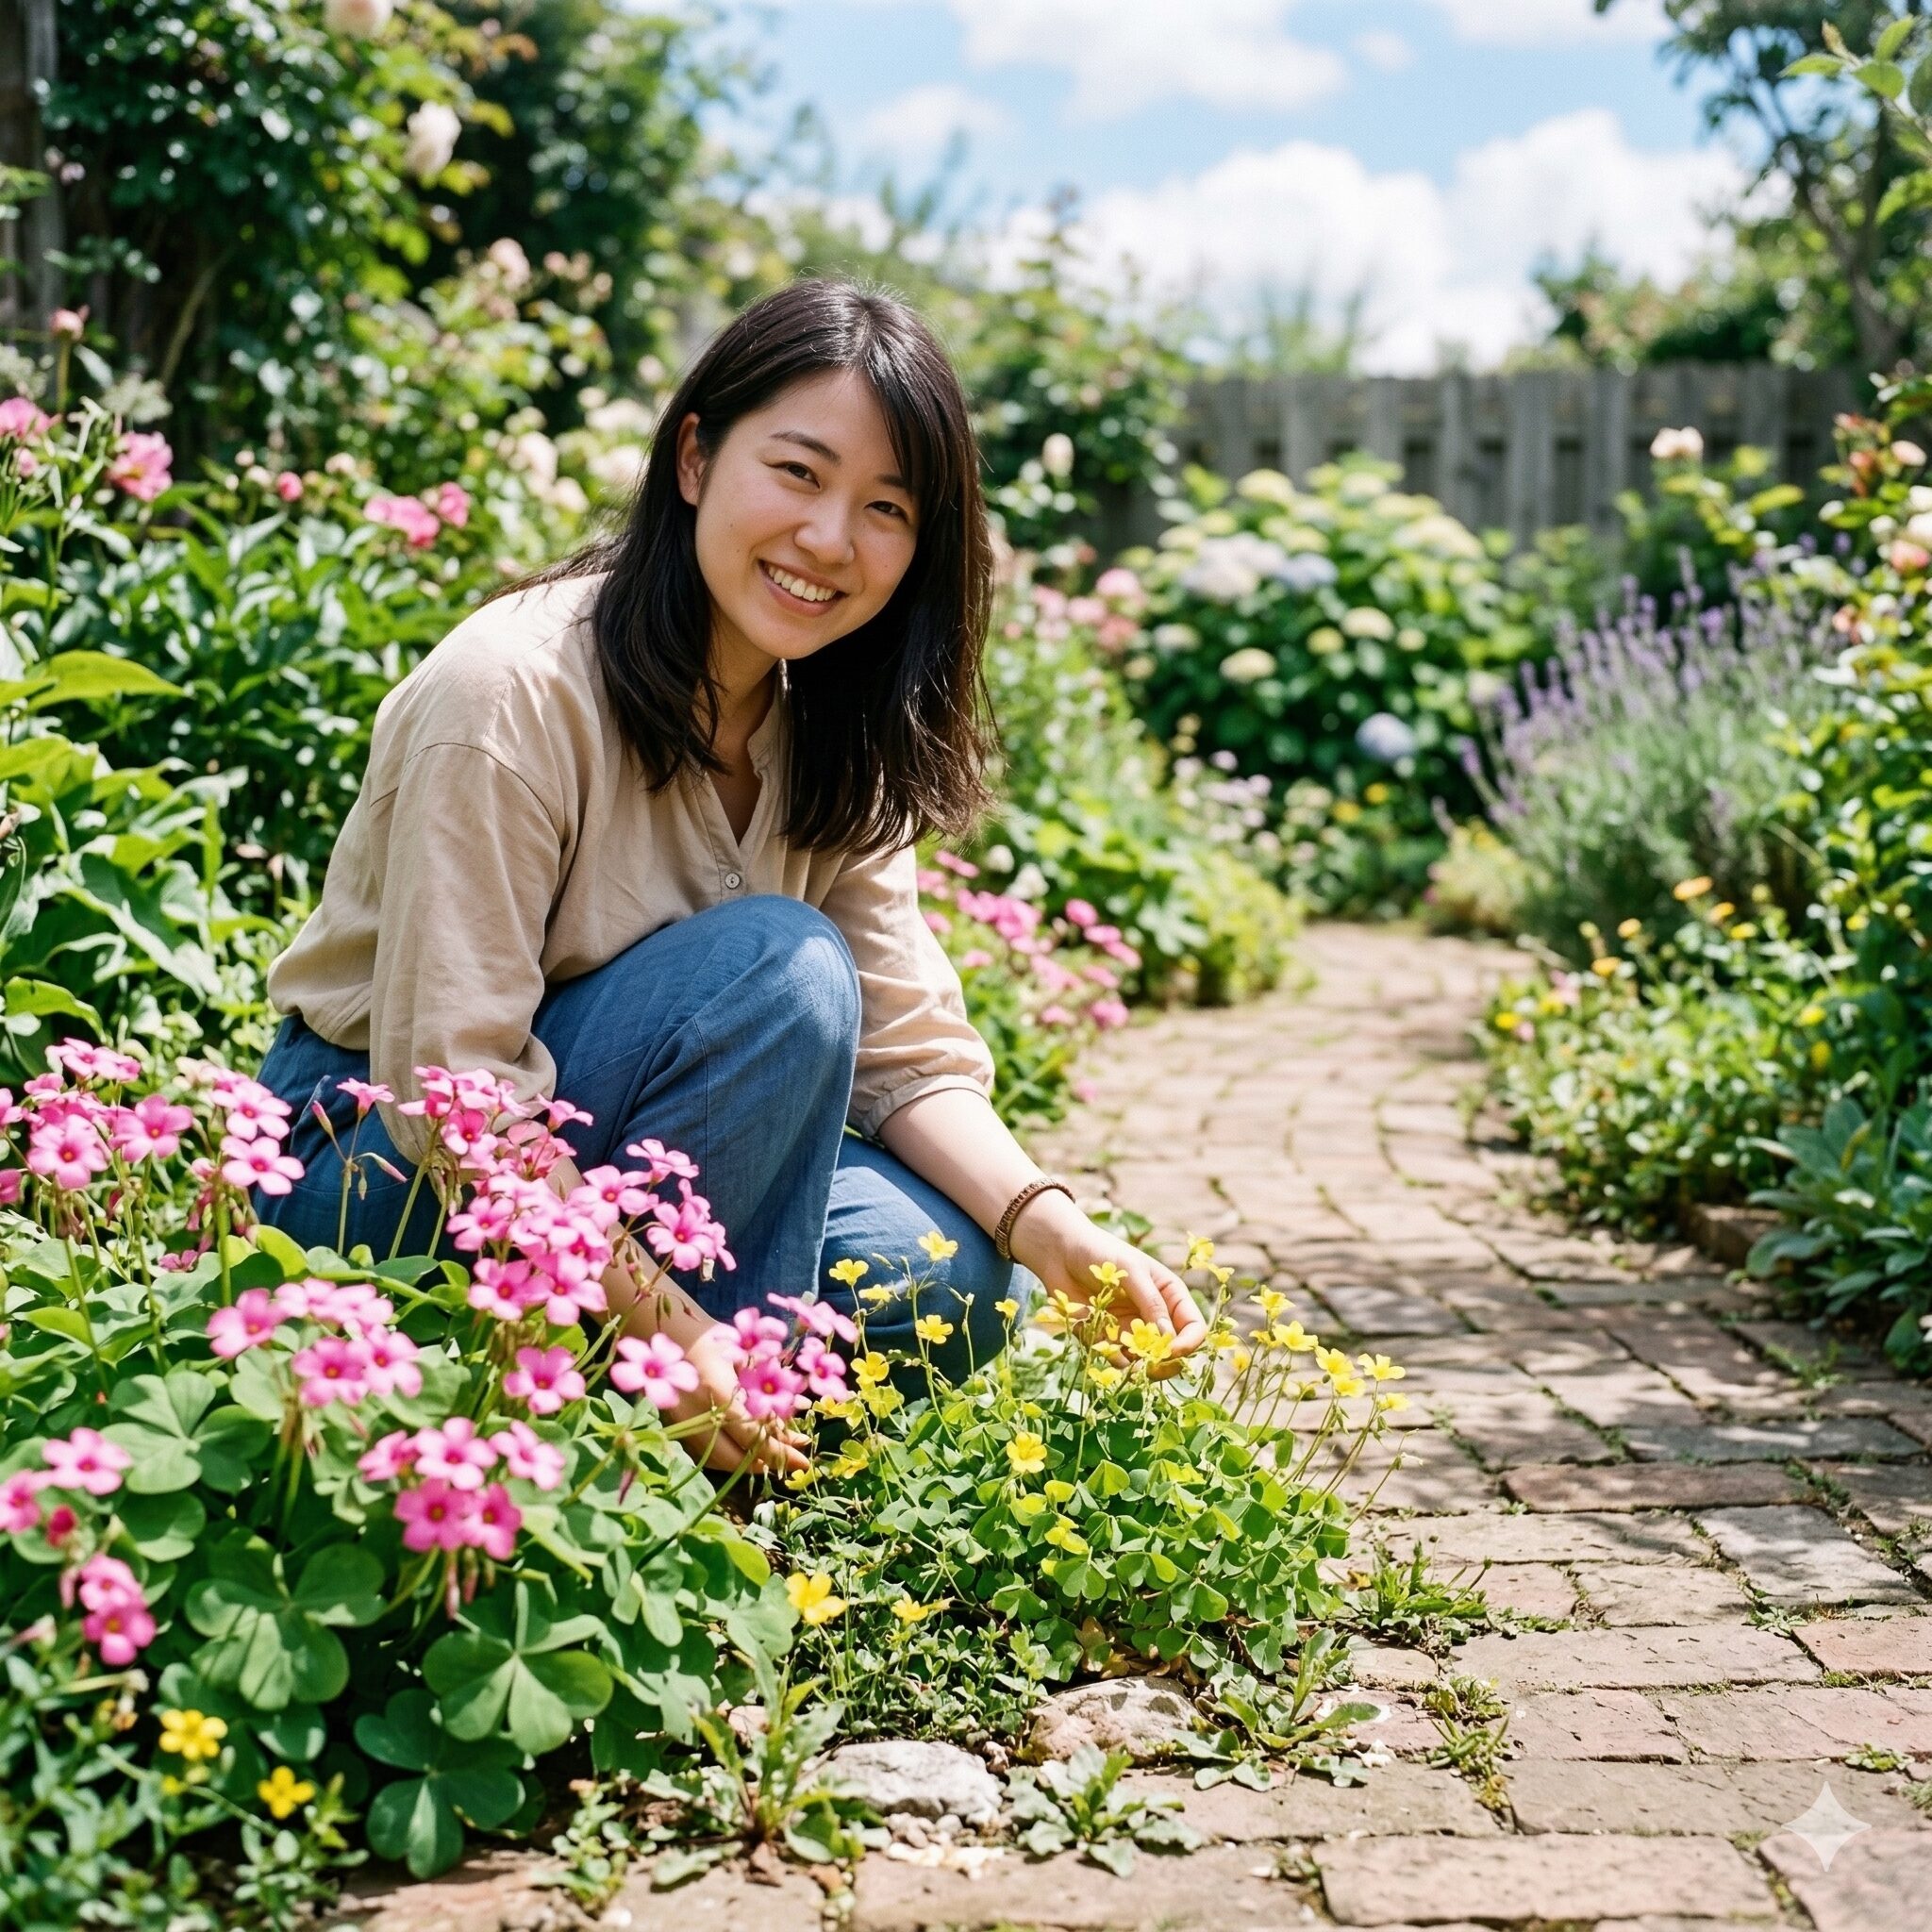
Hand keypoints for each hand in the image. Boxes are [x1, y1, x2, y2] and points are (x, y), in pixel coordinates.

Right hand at [608, 1247, 806, 1477]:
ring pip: (721, 1460)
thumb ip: (770, 1383)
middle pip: (736, 1457)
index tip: (804, 1460)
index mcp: (718, 1391)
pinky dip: (731, 1456)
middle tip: (795, 1457)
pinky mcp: (676, 1427)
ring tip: (777, 1454)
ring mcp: (683, 1423)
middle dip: (770, 1462)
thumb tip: (800, 1409)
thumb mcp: (747, 1355)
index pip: (753, 1435)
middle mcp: (697, 1414)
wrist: (670, 1333)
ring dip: (751, 1462)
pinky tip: (749, 1451)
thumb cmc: (717, 1339)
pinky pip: (707, 1453)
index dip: (780, 1452)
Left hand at [1007, 1190, 1207, 1375]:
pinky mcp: (1109, 1340)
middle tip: (1149, 1368)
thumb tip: (1168, 1337)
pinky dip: (1112, 1358)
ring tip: (1121, 1352)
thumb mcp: (1131, 1271)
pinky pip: (1118, 1360)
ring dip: (1138, 1365)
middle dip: (1166, 1364)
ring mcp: (1133, 1331)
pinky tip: (1101, 1342)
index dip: (1187, 1344)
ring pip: (1147, 1362)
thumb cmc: (1101, 1253)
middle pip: (1175, 1353)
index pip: (1193, 1328)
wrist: (1060, 1253)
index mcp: (1171, 1297)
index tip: (1170, 1351)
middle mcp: (1156, 1317)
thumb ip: (1151, 1303)